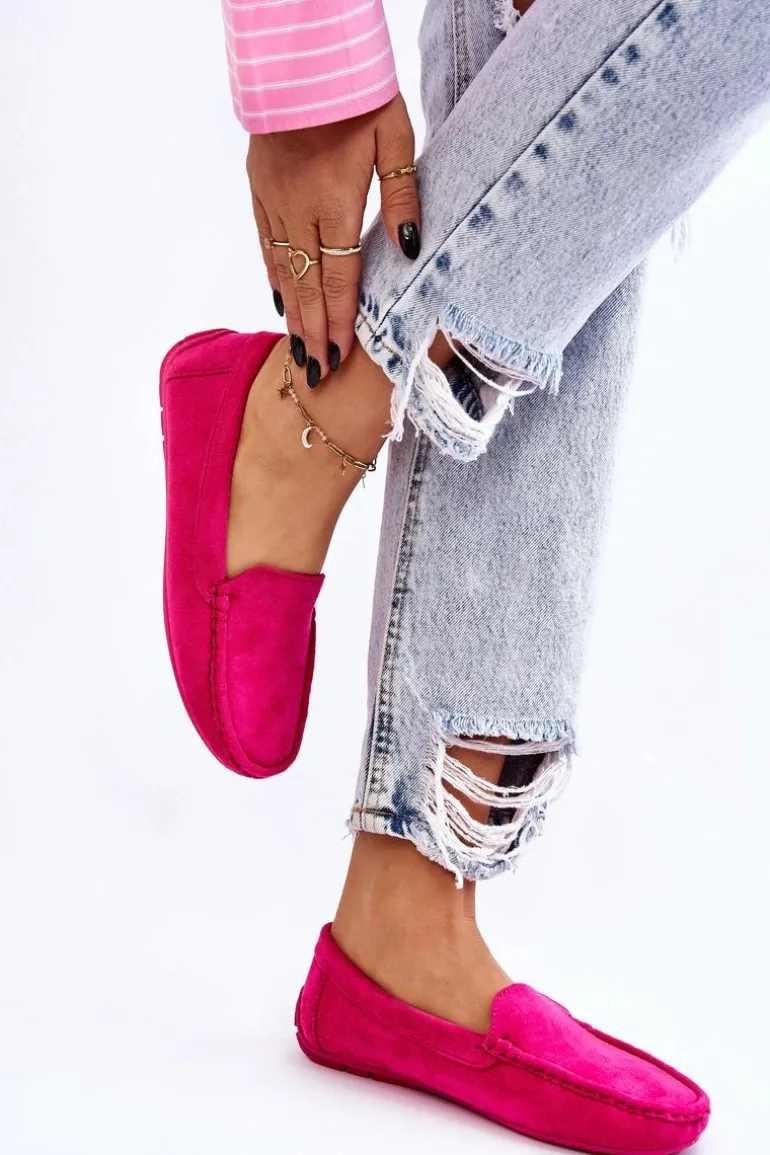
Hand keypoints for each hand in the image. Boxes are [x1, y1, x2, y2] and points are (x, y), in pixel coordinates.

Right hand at [247, 94, 419, 385]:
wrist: (304, 53)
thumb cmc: (359, 94)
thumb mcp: (397, 138)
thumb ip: (403, 198)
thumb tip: (408, 250)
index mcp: (336, 201)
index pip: (337, 277)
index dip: (339, 321)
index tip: (340, 356)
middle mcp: (299, 207)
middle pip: (306, 284)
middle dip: (313, 332)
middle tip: (315, 373)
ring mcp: (273, 198)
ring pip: (281, 268)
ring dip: (291, 312)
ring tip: (298, 348)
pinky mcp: (259, 185)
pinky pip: (264, 240)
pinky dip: (273, 273)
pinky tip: (278, 299)